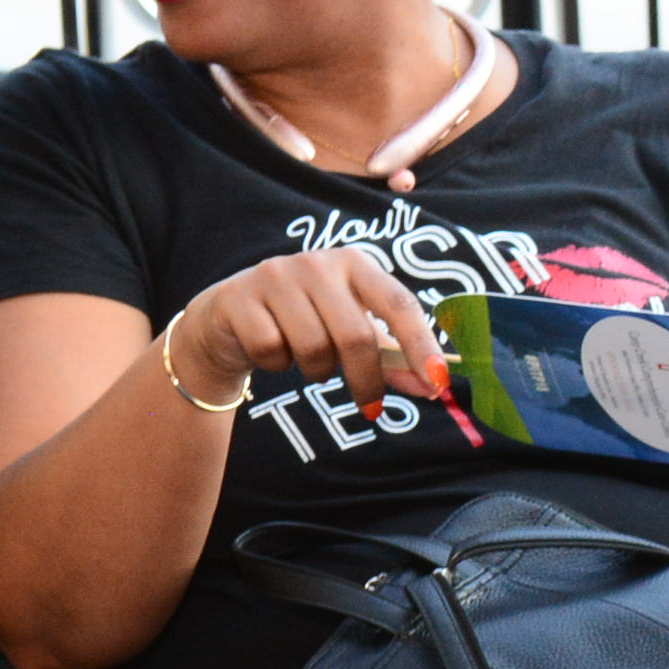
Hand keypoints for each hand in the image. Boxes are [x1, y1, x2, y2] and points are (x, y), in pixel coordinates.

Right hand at [169, 247, 457, 424]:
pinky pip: (272, 350)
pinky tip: (271, 348)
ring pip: (314, 348)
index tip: (438, 381)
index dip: (421, 344)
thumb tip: (432, 385)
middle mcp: (316, 263)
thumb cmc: (305, 324)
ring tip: (307, 358)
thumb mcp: (352, 336)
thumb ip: (392, 359)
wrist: (229, 317)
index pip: (399, 303)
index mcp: (354, 265)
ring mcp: (273, 276)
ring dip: (317, 370)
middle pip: (356, 336)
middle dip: (367, 379)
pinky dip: (277, 364)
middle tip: (370, 405)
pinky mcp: (237, 297)